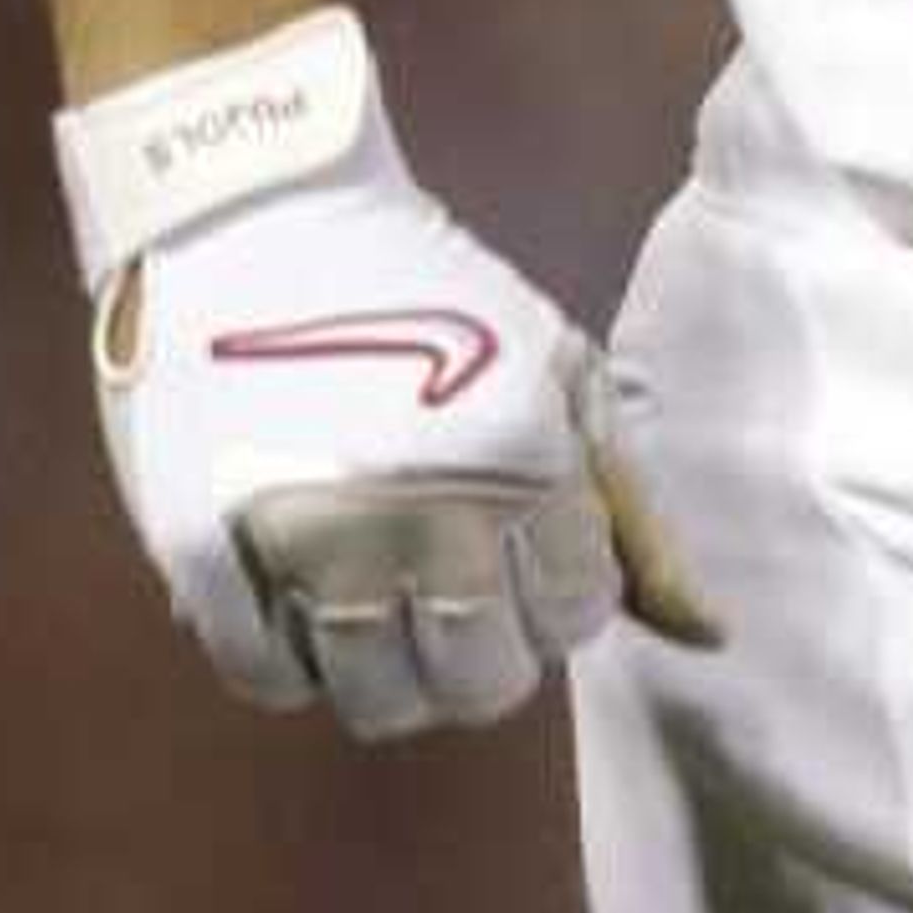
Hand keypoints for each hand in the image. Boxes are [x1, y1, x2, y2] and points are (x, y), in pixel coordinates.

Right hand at [57, 10, 712, 737]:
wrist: (255, 212)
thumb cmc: (425, 294)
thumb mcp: (558, 375)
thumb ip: (634, 513)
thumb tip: (708, 635)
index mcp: (519, 464)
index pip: (573, 619)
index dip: (555, 600)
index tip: (519, 557)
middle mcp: (418, 514)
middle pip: (478, 685)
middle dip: (483, 656)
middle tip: (452, 600)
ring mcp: (305, 538)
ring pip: (376, 701)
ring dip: (390, 669)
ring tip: (378, 601)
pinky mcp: (204, 548)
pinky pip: (265, 677)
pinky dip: (291, 662)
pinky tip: (302, 603)